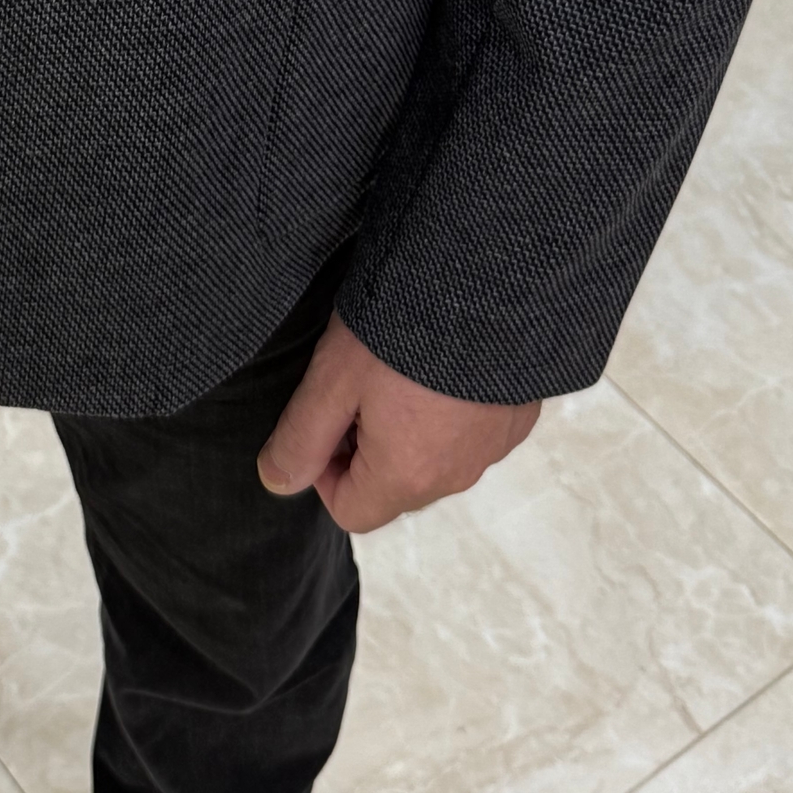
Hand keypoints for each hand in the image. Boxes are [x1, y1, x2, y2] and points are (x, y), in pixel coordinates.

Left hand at [258, 310, 539, 531]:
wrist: (486, 281)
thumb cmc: (401, 327)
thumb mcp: (333, 377)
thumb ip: (300, 438)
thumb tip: (276, 481)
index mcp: (406, 477)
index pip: (351, 510)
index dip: (324, 469)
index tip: (327, 415)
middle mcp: (456, 476)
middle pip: (394, 487)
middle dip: (367, 447)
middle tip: (362, 382)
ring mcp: (494, 448)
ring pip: (435, 459)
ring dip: (410, 428)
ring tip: (401, 365)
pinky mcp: (517, 418)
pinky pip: (472, 433)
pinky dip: (451, 410)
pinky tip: (442, 360)